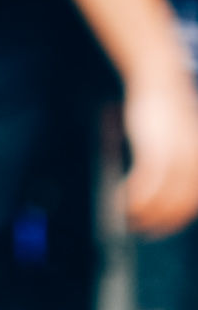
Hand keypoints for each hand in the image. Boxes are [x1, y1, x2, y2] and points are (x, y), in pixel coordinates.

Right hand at [123, 57, 197, 238]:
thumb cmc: (167, 107)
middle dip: (159, 223)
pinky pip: (143, 185)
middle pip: (178, 206)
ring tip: (126, 219)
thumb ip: (180, 161)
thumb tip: (162, 185)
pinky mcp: (154, 151)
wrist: (160, 79)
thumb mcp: (181, 138)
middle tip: (140, 230)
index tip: (158, 228)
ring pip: (161, 199)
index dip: (175, 220)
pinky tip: (120, 202)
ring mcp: (175, 159)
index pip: (191, 203)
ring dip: (142, 214)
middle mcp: (194, 164)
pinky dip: (131, 198)